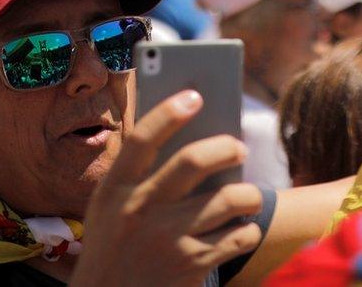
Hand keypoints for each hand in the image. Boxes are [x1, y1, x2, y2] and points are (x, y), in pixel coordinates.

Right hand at [69, 90, 261, 286]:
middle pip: (192, 161)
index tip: (194, 96)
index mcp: (115, 190)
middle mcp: (139, 211)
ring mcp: (168, 240)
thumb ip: (142, 175)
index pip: (141, 140)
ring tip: (248, 197)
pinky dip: (248, 230)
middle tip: (238, 148)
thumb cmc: (117, 243)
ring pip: (230, 199)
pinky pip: (240, 235)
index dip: (168, 113)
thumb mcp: (112, 207)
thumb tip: (198, 134)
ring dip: (249, 195)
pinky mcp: (193, 265)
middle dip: (226, 147)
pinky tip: (241, 229)